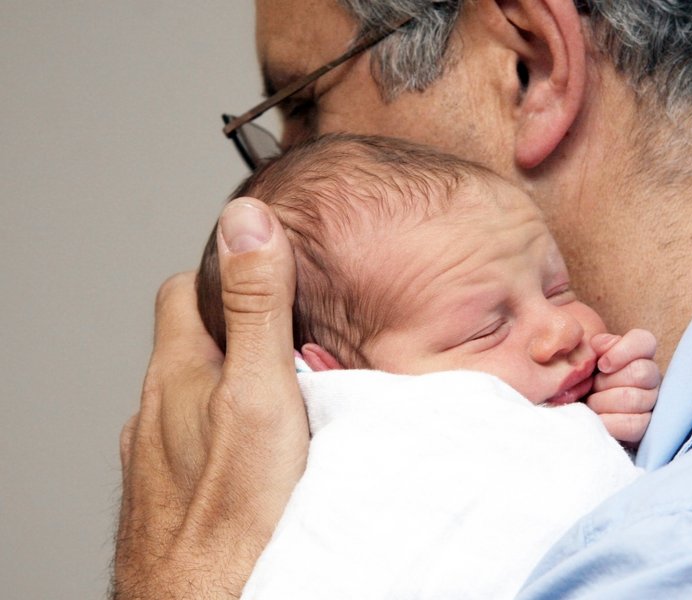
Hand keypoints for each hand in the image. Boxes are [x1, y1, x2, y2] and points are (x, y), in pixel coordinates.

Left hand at [114, 198, 308, 598]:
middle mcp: (156, 411)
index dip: (225, 275)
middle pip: (192, 346)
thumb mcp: (261, 391)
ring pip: (194, 400)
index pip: (183, 291)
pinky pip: (197, 446)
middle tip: (293, 349)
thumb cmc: (235, 513)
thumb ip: (256, 307)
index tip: (265, 277)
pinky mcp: (171, 496)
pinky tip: (260, 462)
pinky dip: (227, 438)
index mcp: (177, 373)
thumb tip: (246, 223)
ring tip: (286, 406)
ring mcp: (158, 457)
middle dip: (239, 336)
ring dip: (234, 391)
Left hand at [586, 329, 659, 445]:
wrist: (576, 411)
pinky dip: (610, 422)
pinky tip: (597, 419)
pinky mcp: (645, 427)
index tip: (602, 364)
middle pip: (641, 372)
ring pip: (634, 398)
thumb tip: (599, 345)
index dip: (623, 351)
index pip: (645, 341)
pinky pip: (633, 424)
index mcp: (637, 355)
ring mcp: (650, 402)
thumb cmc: (582, 382)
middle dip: (608, 381)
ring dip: (604, 402)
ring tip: (591, 404)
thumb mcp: (584, 359)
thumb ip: (593, 346)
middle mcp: (650, 377)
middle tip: (592, 387)